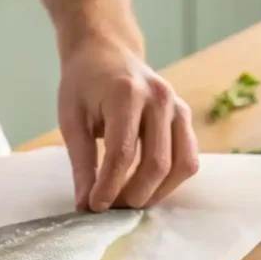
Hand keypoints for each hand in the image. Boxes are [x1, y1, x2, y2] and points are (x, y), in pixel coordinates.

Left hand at [58, 37, 199, 210]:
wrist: (106, 51)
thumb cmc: (84, 84)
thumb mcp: (71, 120)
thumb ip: (81, 163)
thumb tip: (85, 205)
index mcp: (126, 94)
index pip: (122, 154)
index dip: (109, 187)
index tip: (94, 206)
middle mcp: (160, 98)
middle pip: (156, 163)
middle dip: (133, 194)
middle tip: (111, 209)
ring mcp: (178, 107)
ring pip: (181, 165)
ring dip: (157, 192)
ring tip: (130, 202)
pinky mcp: (185, 116)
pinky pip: (189, 158)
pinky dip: (171, 180)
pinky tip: (148, 187)